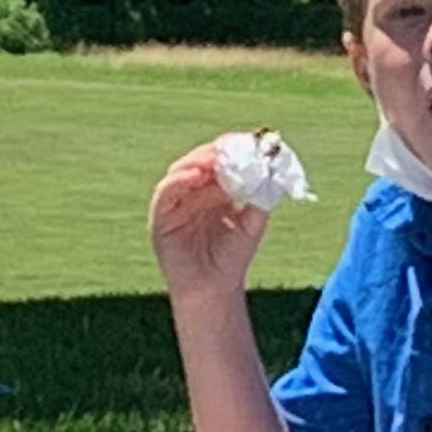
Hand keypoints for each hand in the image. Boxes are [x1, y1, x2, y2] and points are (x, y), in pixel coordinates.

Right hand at [149, 139, 272, 300]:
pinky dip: (177, 181)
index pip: (220, 162)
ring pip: (181, 171)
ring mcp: (176, 203)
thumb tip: (270, 172)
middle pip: (200, 161)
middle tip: (229, 148)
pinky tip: (193, 176)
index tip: (246, 142)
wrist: (214, 288)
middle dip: (214, 153)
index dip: (231, 150)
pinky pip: (165, 192)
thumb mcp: (253, 224)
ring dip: (196, 161)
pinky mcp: (161, 216)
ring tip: (213, 159)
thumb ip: (260, 199)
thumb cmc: (233, 257)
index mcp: (215, 191)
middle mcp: (194, 193)